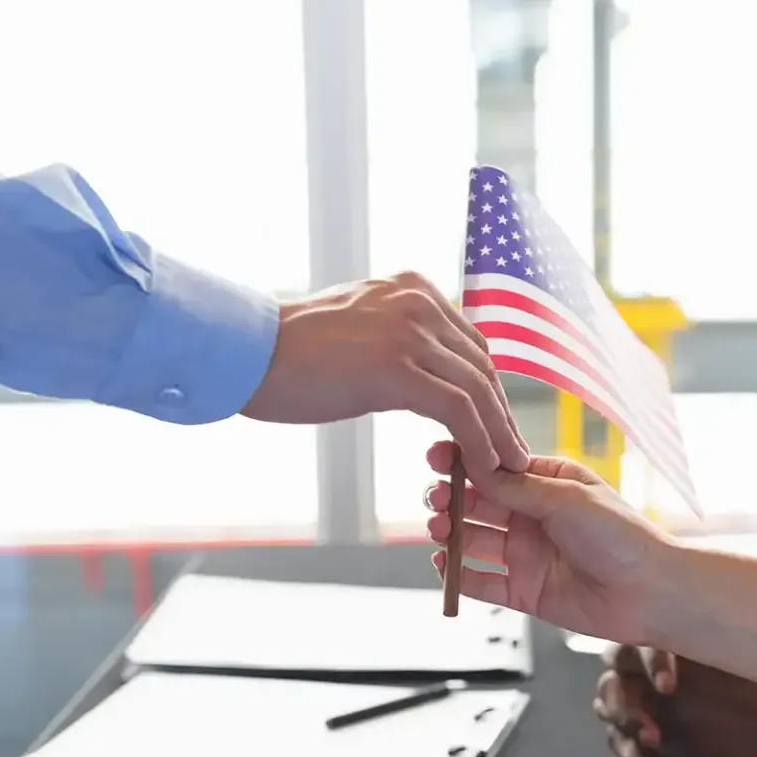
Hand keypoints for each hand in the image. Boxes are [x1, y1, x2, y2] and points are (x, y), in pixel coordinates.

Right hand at [242, 273, 528, 477]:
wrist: (244, 354)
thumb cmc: (288, 351)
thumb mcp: (357, 329)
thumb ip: (395, 339)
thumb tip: (420, 372)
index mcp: (412, 288)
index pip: (469, 342)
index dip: (488, 388)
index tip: (496, 422)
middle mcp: (419, 302)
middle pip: (481, 364)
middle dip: (500, 412)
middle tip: (511, 451)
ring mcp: (410, 332)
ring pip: (477, 388)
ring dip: (497, 433)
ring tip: (505, 469)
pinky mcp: (398, 368)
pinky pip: (458, 409)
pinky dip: (479, 440)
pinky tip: (483, 466)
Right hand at [423, 441, 668, 643]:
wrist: (649, 592)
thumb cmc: (622, 536)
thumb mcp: (567, 499)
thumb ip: (516, 488)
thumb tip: (476, 466)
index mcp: (548, 485)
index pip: (497, 469)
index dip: (466, 463)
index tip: (438, 457)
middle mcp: (534, 517)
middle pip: (479, 504)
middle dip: (452, 498)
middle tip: (435, 497)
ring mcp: (526, 554)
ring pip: (474, 540)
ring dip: (450, 533)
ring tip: (437, 529)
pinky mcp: (523, 591)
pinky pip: (481, 582)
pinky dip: (459, 574)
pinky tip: (443, 564)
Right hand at [594, 646, 756, 756]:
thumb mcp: (752, 655)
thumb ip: (715, 635)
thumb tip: (694, 602)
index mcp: (677, 647)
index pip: (637, 643)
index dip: (646, 662)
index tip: (670, 685)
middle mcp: (661, 677)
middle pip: (612, 684)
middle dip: (622, 704)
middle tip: (649, 727)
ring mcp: (660, 714)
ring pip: (613, 720)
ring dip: (624, 735)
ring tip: (652, 748)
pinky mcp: (665, 749)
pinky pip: (629, 754)